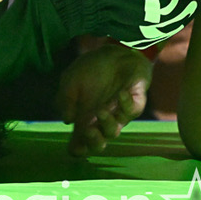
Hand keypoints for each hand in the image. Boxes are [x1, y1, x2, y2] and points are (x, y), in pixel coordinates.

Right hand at [57, 42, 152, 157]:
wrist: (116, 50)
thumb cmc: (92, 67)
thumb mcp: (70, 79)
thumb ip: (65, 98)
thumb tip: (67, 120)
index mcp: (85, 117)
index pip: (80, 141)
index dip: (78, 149)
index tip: (76, 147)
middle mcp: (101, 120)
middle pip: (98, 144)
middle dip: (93, 142)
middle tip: (89, 131)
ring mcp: (118, 113)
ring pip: (113, 131)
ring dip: (107, 124)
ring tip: (101, 110)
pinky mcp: (135, 103)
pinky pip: (132, 111)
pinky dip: (126, 105)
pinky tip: (121, 93)